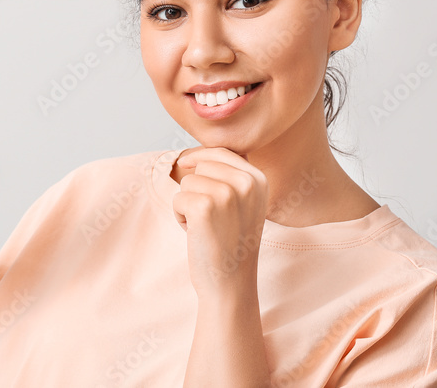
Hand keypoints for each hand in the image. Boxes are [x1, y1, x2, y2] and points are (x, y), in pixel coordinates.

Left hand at [172, 146, 267, 299]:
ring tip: (206, 226)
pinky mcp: (204, 207)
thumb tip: (195, 154)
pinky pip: (178, 198)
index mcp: (259, 179)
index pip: (221, 151)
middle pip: (202, 165)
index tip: (188, 166)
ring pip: (187, 181)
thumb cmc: (231, 243)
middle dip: (197, 188)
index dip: (200, 159)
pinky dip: (179, 216)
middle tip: (211, 217)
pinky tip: (196, 233)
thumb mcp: (245, 203)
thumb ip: (231, 175)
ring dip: (188, 203)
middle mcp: (246, 182)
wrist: (231, 283)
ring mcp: (226, 194)